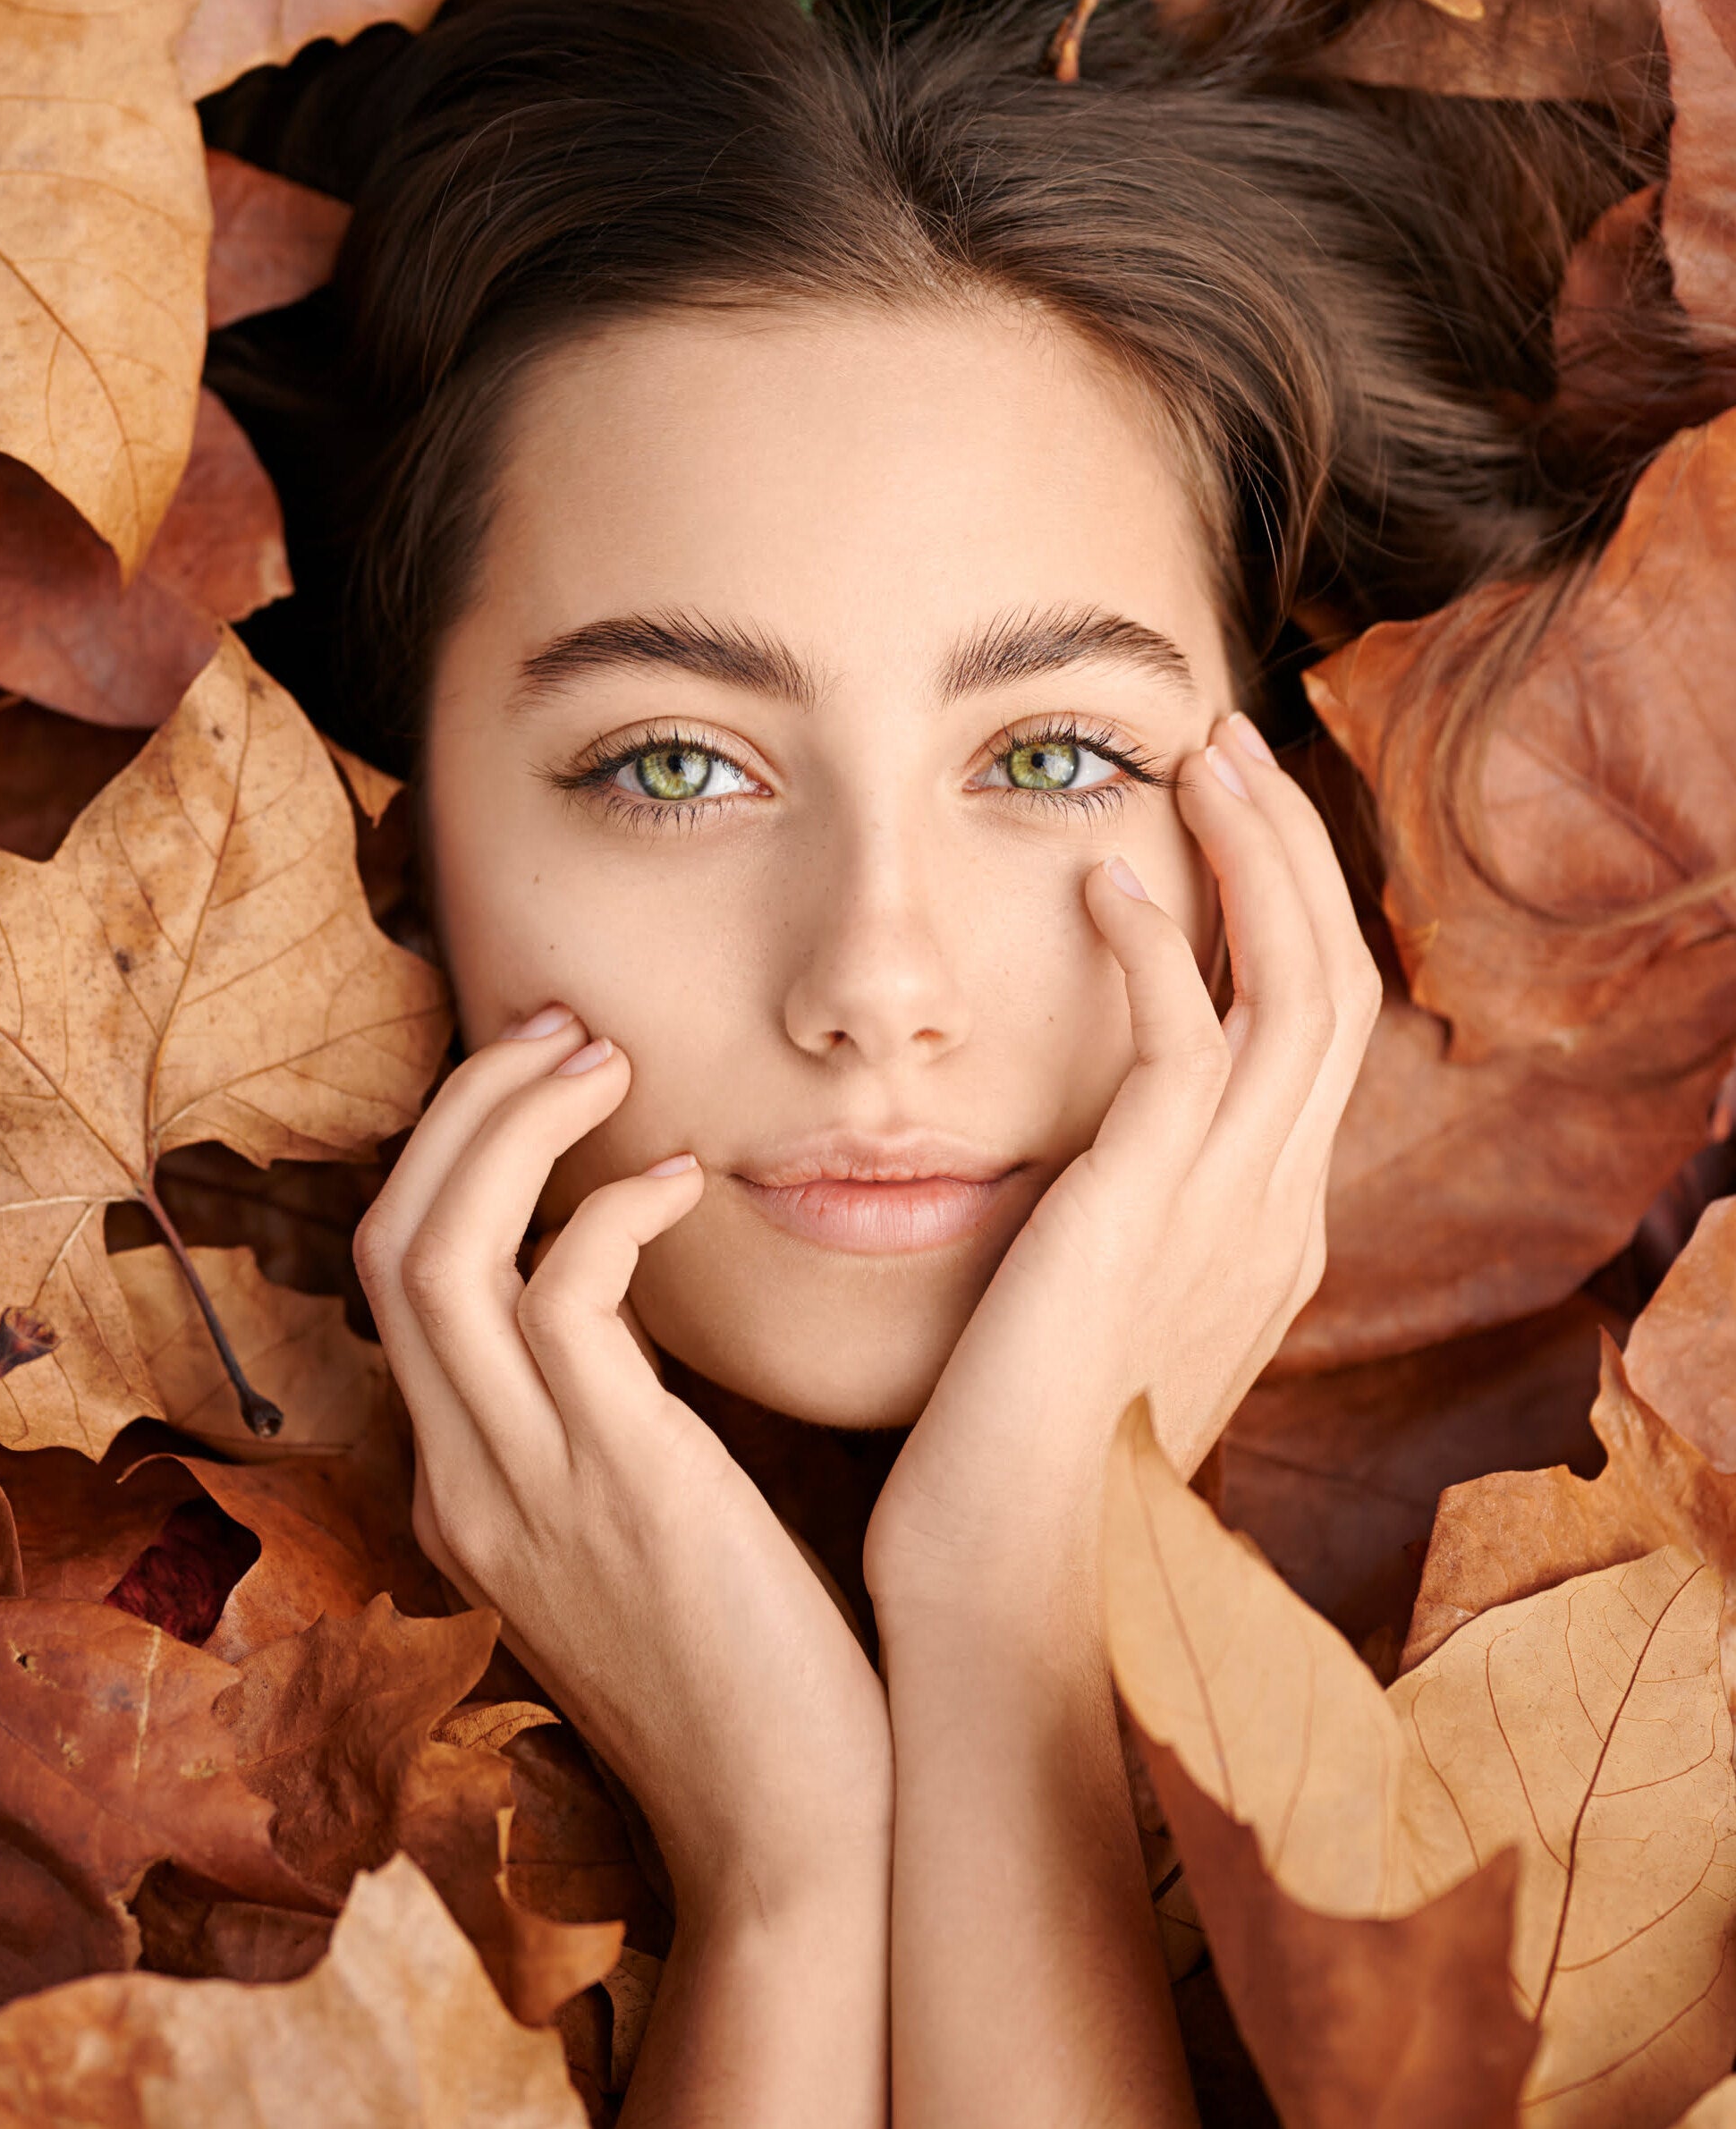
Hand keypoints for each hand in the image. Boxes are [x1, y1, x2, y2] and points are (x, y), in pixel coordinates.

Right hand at [353, 1014, 893, 1917]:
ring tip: (604, 1058)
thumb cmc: (752, 1671)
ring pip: (442, 1251)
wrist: (793, 1830)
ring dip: (513, 1125)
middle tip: (558, 1026)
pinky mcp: (620, 1481)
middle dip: (461, 1107)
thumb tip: (646, 1313)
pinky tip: (684, 1180)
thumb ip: (615, 1425)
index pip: (399, 1281)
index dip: (452, 1156)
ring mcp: (526, 1482)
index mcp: (465, 1485)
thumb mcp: (644, 1532)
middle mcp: (465, 1476)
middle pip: (392, 1239)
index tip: (539, 1079)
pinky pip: (563, 1295)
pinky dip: (612, 1208)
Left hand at [865, 711, 1380, 1634]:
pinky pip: (1189, 1041)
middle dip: (1291, 851)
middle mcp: (1278, 1214)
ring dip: (1253, 858)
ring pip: (1297, 987)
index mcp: (1268, 1235)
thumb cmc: (1018, 1467)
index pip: (1317, 1033)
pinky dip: (1158, 946)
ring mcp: (1229, 1216)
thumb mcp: (1094, 1324)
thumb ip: (1112, 1228)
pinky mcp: (1147, 1217)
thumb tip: (1073, 1161)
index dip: (1288, 911)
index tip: (1225, 823)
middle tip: (1226, 745)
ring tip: (1192, 757)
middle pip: (1337, 982)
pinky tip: (1104, 882)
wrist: (1008, 1601)